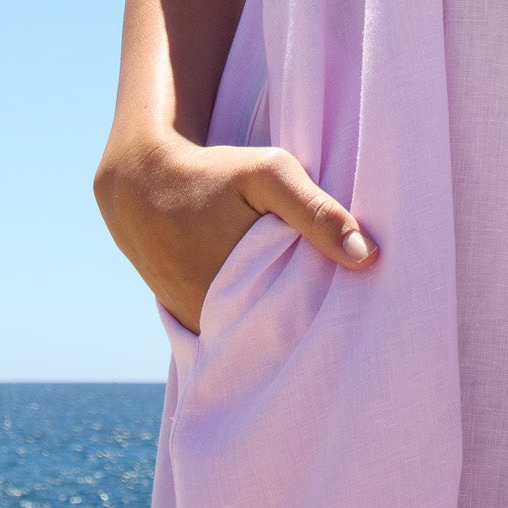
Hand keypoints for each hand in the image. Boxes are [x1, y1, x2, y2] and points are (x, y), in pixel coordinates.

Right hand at [94, 133, 378, 335]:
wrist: (140, 184)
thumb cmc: (211, 174)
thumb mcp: (268, 175)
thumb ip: (316, 211)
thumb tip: (367, 256)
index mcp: (239, 290)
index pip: (302, 322)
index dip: (330, 314)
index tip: (358, 304)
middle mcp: (214, 320)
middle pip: (277, 332)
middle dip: (306, 321)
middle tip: (338, 304)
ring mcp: (197, 326)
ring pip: (252, 333)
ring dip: (277, 320)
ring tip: (306, 299)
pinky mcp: (188, 322)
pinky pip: (229, 329)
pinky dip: (250, 318)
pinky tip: (269, 297)